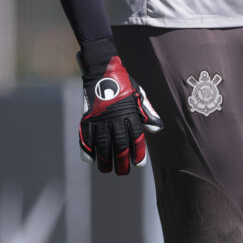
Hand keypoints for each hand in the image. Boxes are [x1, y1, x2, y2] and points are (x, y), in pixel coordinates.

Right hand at [77, 39, 162, 174]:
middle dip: (122, 161)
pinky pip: (86, 137)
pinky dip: (87, 149)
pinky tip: (90, 160)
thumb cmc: (124, 85)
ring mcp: (100, 118)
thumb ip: (147, 112)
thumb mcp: (139, 96)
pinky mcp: (87, 117)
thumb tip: (157, 129)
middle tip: (123, 172)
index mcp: (130, 114)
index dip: (137, 153)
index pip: (136, 138)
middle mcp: (115, 118)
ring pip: (102, 145)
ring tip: (107, 169)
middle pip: (119, 146)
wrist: (102, 70)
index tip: (139, 164)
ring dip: (105, 159)